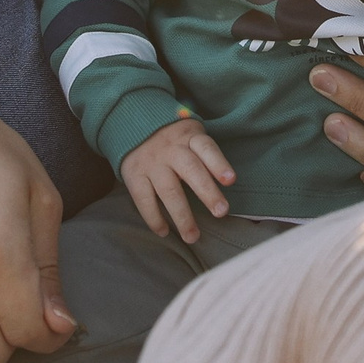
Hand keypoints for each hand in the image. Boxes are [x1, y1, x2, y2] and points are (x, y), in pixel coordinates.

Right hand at [120, 115, 235, 242]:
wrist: (132, 125)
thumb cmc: (173, 139)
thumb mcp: (190, 135)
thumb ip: (205, 155)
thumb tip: (226, 184)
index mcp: (189, 137)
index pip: (206, 148)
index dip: (219, 164)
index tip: (231, 180)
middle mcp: (171, 149)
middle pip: (191, 170)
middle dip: (207, 192)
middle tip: (221, 212)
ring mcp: (152, 162)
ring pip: (169, 191)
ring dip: (182, 216)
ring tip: (193, 236)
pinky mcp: (133, 174)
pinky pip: (144, 199)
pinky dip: (154, 218)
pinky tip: (165, 232)